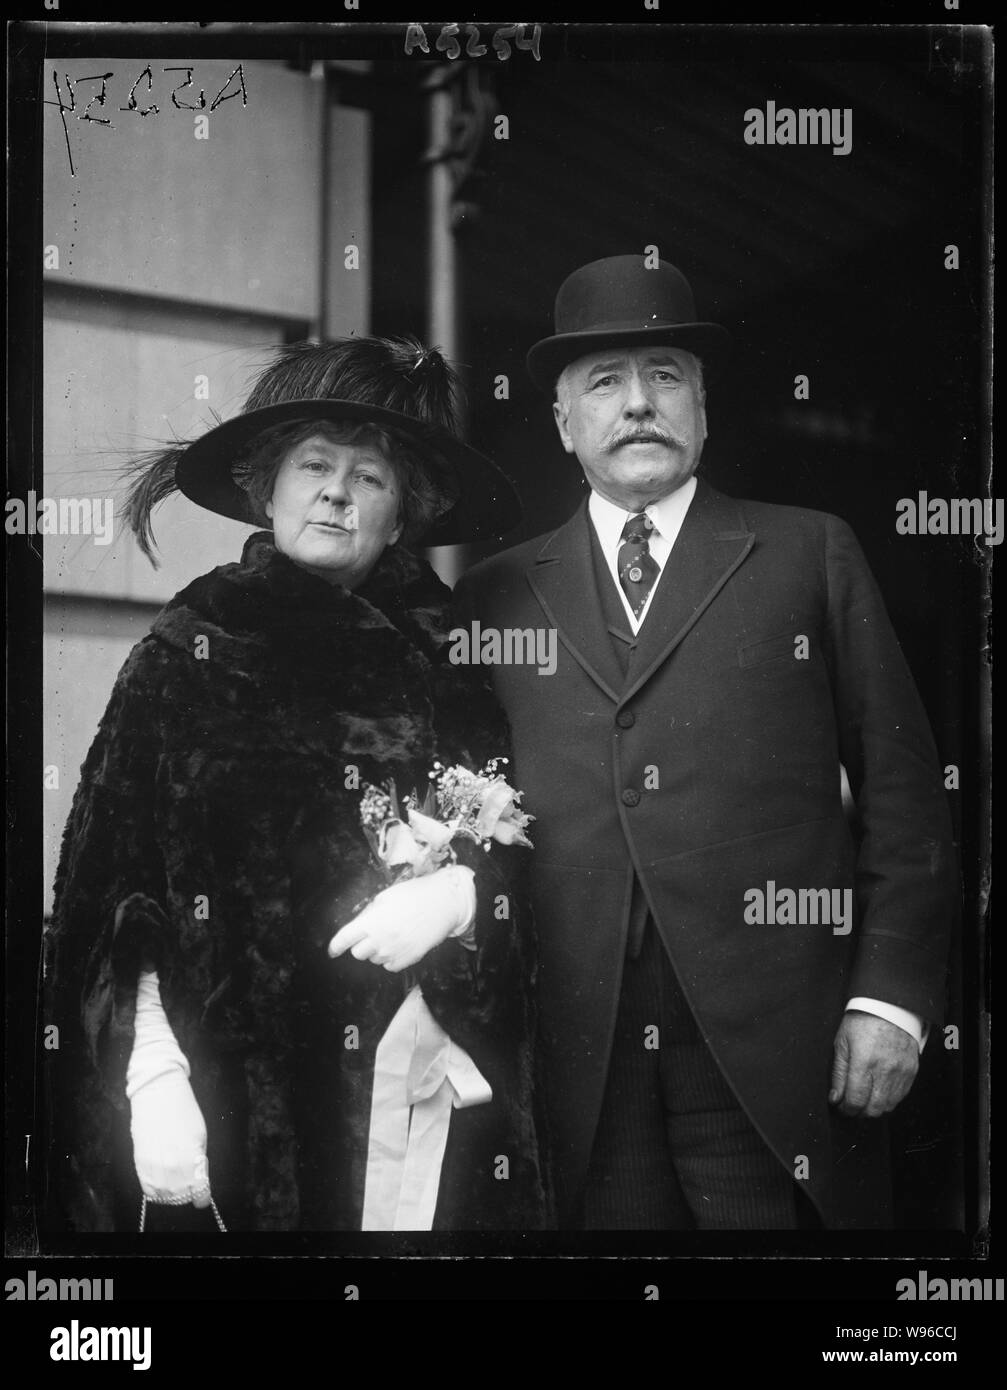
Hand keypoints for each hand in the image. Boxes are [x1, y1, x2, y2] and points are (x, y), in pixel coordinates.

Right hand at [130, 1068, 211, 1207]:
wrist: (158, 1094)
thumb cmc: (184, 1111)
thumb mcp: (200, 1135)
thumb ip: (198, 1160)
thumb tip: (197, 1177)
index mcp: (192, 1159)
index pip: (199, 1193)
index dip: (202, 1196)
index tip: (203, 1195)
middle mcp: (172, 1167)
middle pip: (181, 1196)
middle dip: (188, 1194)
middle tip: (191, 1186)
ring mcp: (154, 1167)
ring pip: (164, 1195)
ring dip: (172, 1193)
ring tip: (177, 1183)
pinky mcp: (139, 1163)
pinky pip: (148, 1188)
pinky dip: (156, 1190)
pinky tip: (162, 1182)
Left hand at [328, 865, 475, 972]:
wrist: (444, 903)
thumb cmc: (415, 894)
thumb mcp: (386, 897)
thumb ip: (369, 914)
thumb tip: (359, 926)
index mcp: (372, 921)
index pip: (344, 939)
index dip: (335, 947)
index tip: (332, 951)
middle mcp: (380, 939)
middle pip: (358, 953)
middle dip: (360, 944)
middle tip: (372, 933)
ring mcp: (394, 952)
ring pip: (374, 959)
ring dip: (377, 950)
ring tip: (392, 934)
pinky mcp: (408, 960)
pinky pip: (390, 966)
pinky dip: (390, 958)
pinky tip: (401, 943)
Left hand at [829, 1010, 919, 1117]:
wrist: (888, 1008)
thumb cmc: (862, 1022)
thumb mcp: (842, 1043)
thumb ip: (838, 1073)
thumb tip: (835, 1098)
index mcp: (864, 1062)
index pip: (855, 1100)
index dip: (846, 1109)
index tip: (841, 1106)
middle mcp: (884, 1070)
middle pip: (873, 1109)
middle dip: (859, 1112)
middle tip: (851, 1104)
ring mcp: (900, 1072)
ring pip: (887, 1106)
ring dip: (874, 1107)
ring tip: (864, 1097)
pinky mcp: (911, 1072)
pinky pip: (900, 1097)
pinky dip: (888, 1099)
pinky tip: (879, 1090)